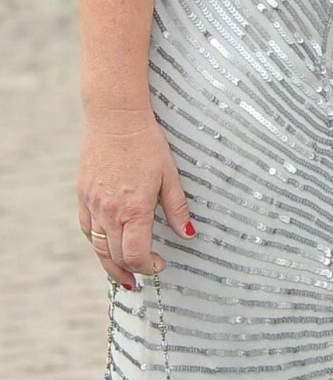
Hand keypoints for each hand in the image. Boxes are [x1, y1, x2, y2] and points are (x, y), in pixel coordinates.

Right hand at [78, 107, 194, 287]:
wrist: (115, 118)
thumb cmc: (146, 142)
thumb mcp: (169, 174)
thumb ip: (176, 207)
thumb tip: (188, 234)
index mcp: (134, 208)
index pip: (137, 254)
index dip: (149, 266)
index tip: (160, 264)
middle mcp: (110, 212)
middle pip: (116, 256)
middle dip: (132, 269)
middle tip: (144, 274)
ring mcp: (93, 205)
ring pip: (98, 248)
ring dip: (111, 265)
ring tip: (124, 276)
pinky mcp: (83, 196)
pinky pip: (88, 230)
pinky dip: (97, 244)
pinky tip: (106, 248)